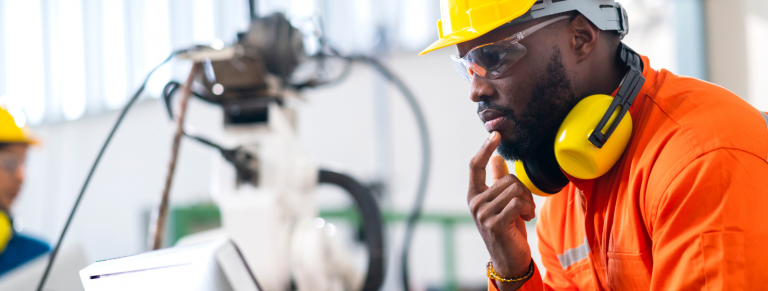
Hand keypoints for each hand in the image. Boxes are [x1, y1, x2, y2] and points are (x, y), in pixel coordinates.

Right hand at [468, 132, 535, 287]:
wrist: (508, 259)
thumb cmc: (506, 229)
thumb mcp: (500, 203)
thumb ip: (496, 181)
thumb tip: (495, 158)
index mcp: (474, 195)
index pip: (476, 166)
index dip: (485, 149)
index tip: (495, 134)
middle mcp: (475, 203)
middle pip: (506, 178)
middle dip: (522, 190)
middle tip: (524, 206)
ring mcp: (483, 214)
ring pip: (514, 190)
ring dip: (527, 201)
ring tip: (525, 214)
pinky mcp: (495, 223)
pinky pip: (518, 202)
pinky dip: (528, 209)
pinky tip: (526, 218)